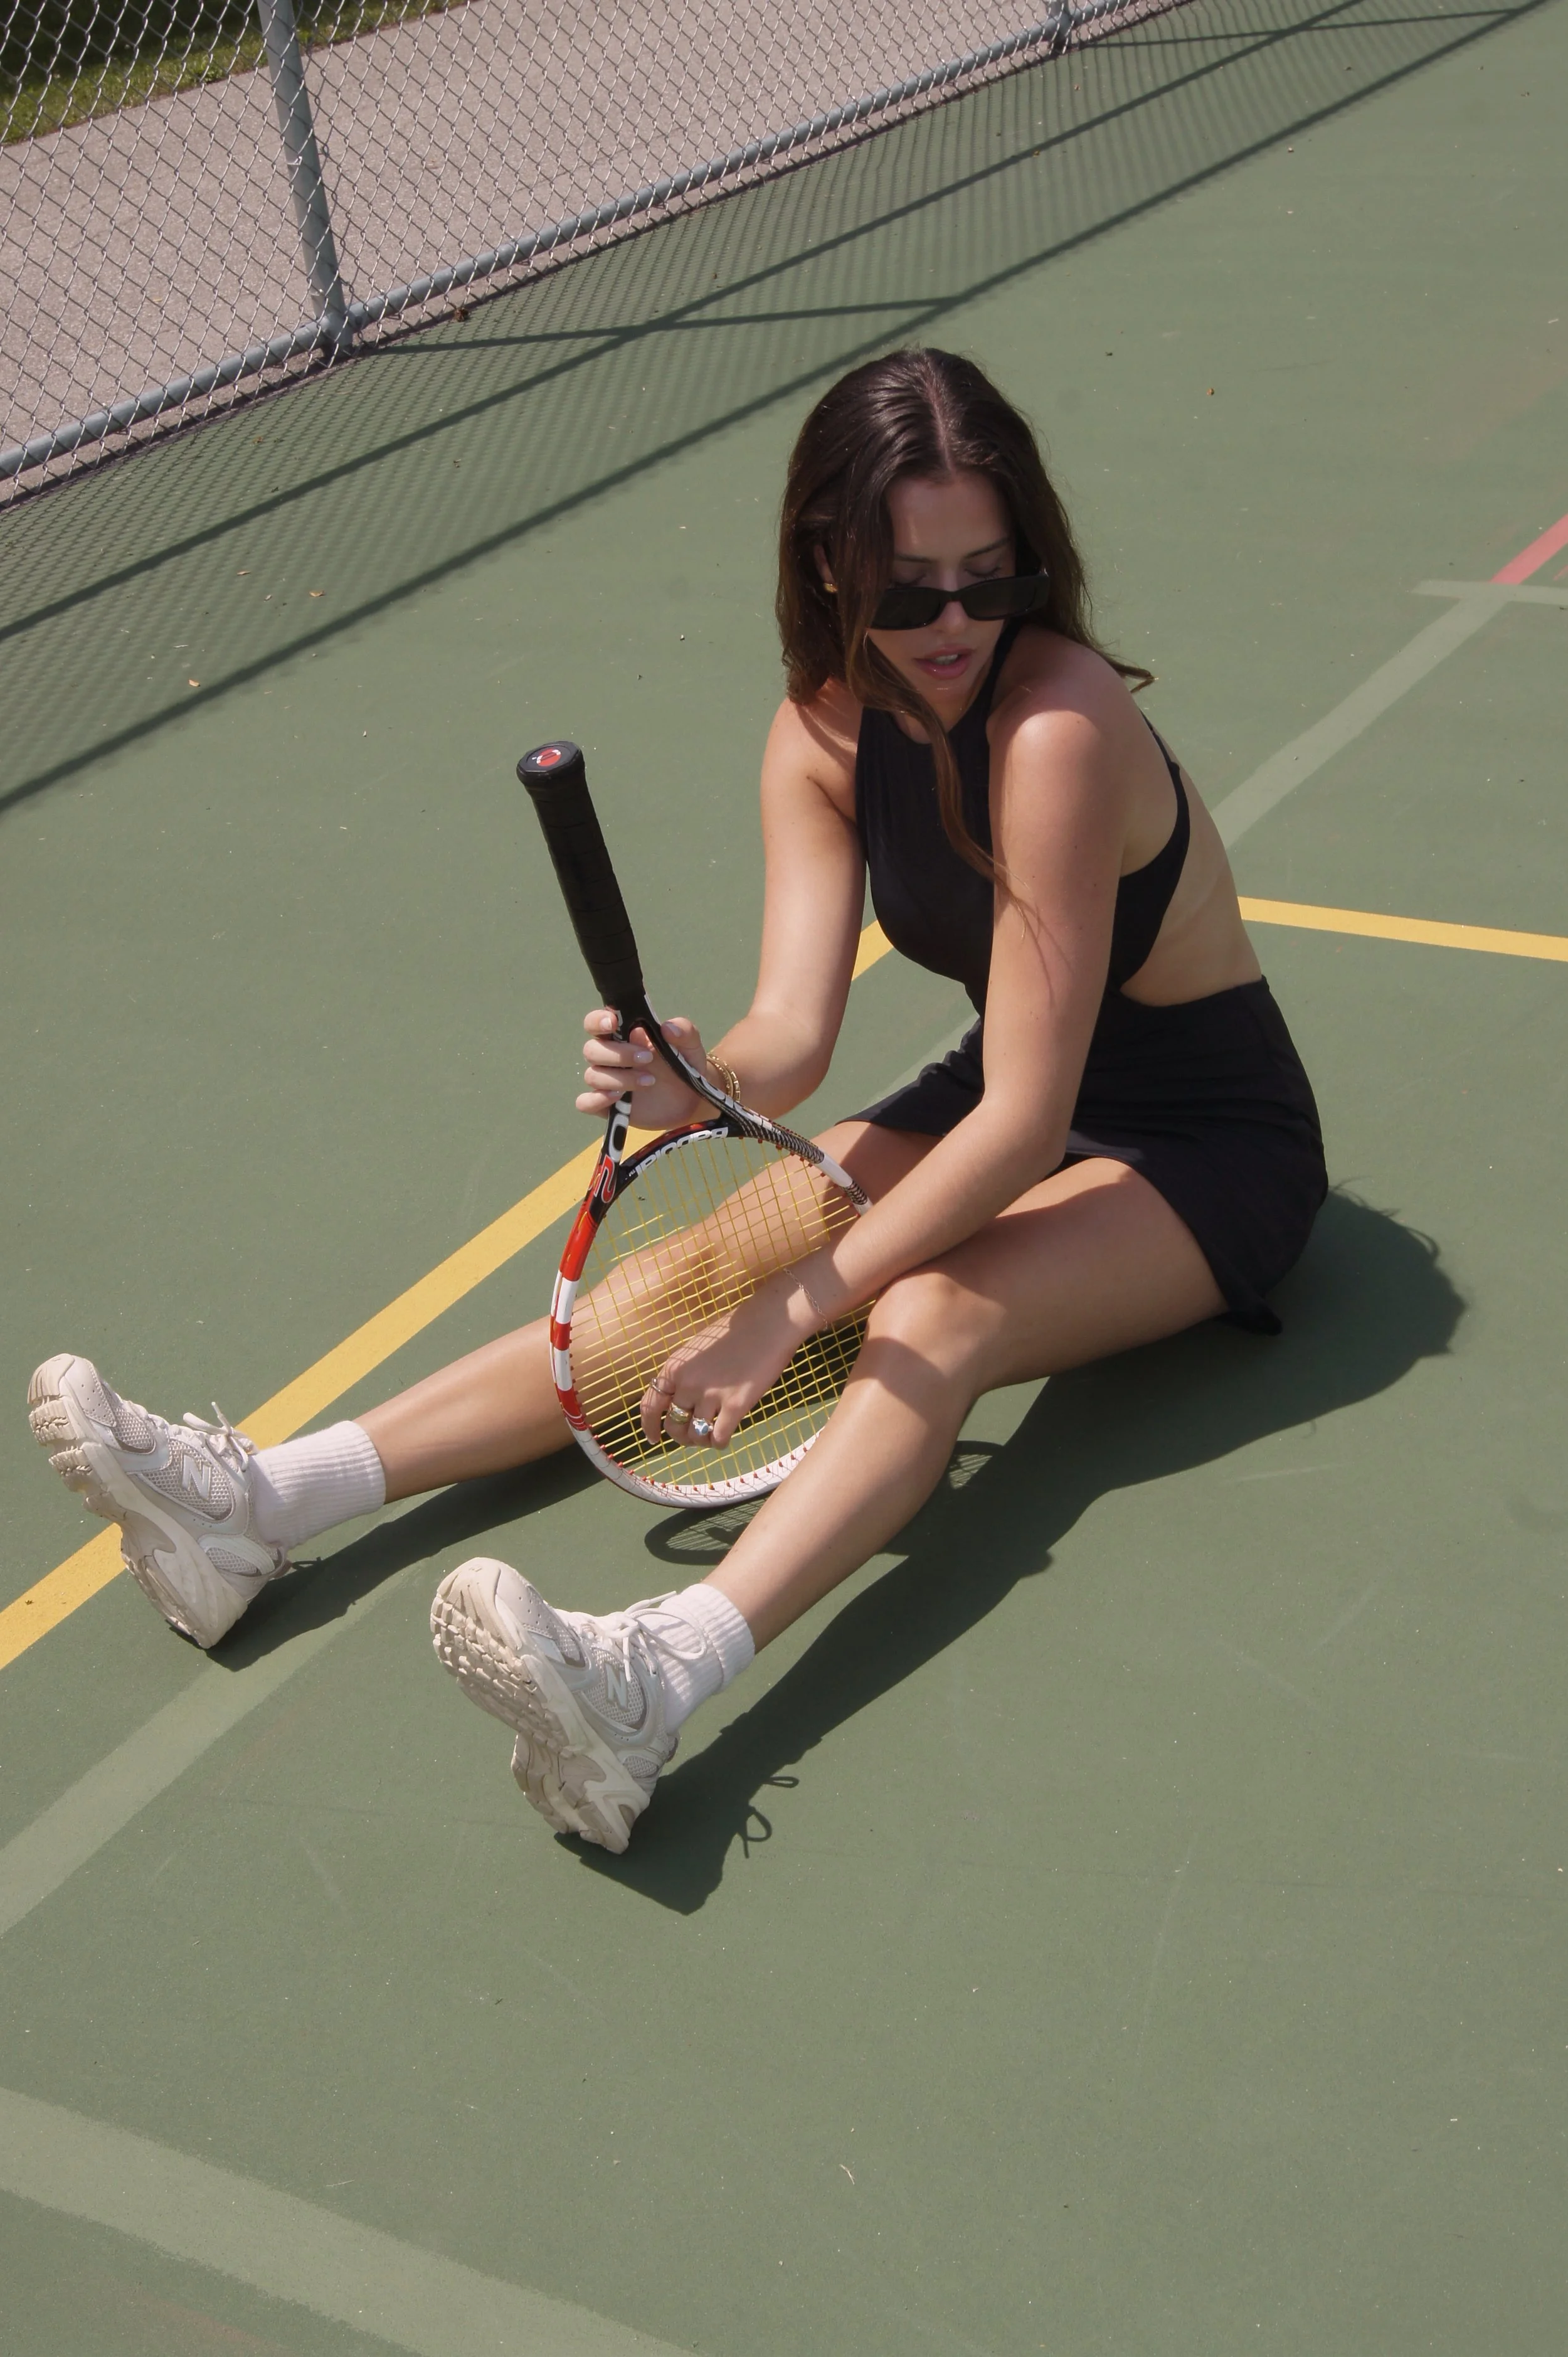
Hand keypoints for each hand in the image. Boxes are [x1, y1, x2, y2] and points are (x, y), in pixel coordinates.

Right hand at [578, 1010, 706, 1129]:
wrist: (691, 1099)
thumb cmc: (684, 1065)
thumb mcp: (690, 1045)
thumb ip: (684, 1031)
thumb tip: (667, 1028)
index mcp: (623, 1036)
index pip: (595, 1023)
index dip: (597, 1021)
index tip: (613, 1023)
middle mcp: (610, 1057)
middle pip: (591, 1050)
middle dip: (618, 1054)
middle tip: (648, 1058)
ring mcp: (608, 1082)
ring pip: (592, 1075)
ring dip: (619, 1078)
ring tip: (649, 1081)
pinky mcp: (608, 1105)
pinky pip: (585, 1102)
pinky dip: (595, 1099)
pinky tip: (618, 1098)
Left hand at [640, 1280, 812, 1449]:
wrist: (767, 1323)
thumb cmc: (735, 1332)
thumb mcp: (697, 1352)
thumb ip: (686, 1375)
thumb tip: (683, 1401)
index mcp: (674, 1368)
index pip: (650, 1405)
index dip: (649, 1426)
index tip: (654, 1438)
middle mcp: (687, 1384)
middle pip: (673, 1425)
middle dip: (681, 1436)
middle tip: (694, 1436)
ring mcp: (710, 1395)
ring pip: (695, 1435)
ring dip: (702, 1441)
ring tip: (712, 1434)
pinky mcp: (734, 1405)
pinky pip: (719, 1438)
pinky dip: (719, 1442)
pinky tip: (725, 1437)